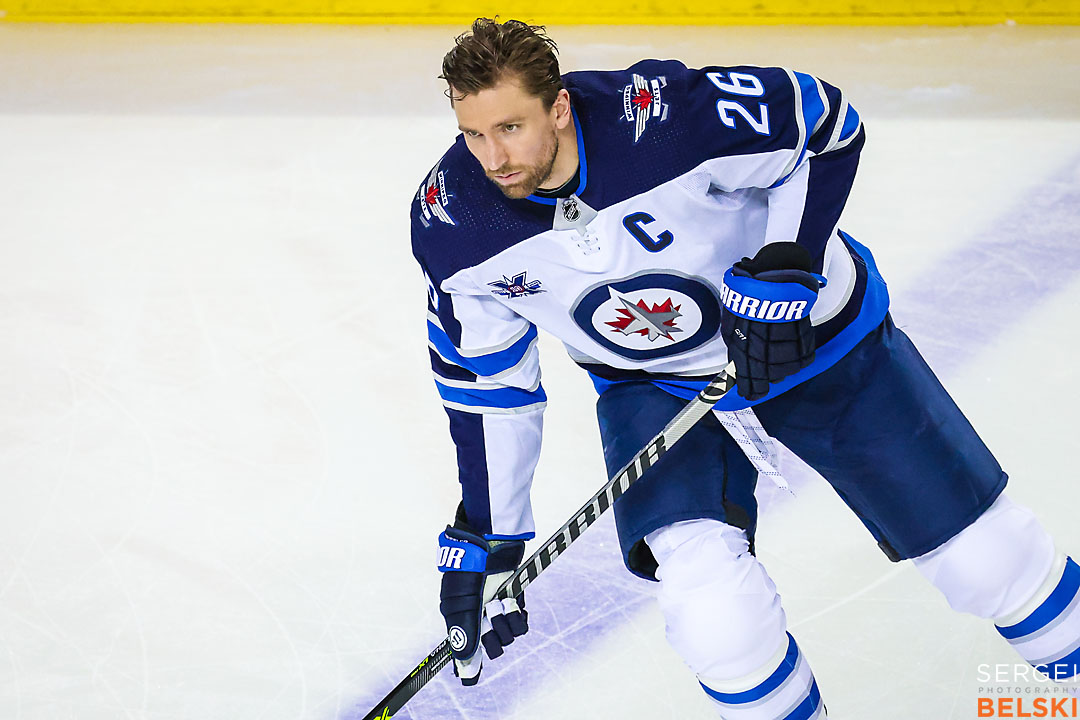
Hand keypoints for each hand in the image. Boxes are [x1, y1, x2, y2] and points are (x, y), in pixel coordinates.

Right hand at [437, 512, 527, 684]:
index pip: (463, 649)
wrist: (490, 539)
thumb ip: (464, 633)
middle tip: (490, 622)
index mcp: (459, 618)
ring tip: (500, 603)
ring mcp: (497, 607)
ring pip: (508, 635)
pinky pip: (521, 621)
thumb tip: (464, 665)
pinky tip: (512, 603)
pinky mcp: (514, 598)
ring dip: (506, 622)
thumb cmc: (468, 568)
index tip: (471, 679)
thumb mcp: (462, 603)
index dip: (467, 664)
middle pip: (490, 646)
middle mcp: (478, 616)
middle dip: (493, 639)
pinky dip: (518, 615)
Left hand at [720, 242, 825, 400]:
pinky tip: (788, 336)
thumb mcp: (731, 327)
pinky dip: (794, 351)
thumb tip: (738, 364)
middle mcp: (769, 361)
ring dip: (780, 361)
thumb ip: (736, 348)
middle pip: (770, 380)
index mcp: (748, 358)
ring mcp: (789, 355)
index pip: (751, 387)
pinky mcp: (805, 347)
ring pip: (785, 370)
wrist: (775, 284)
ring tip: (775, 338)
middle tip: (762, 355)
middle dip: (764, 372)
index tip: (749, 393)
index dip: (750, 391)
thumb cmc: (749, 301)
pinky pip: (800, 359)